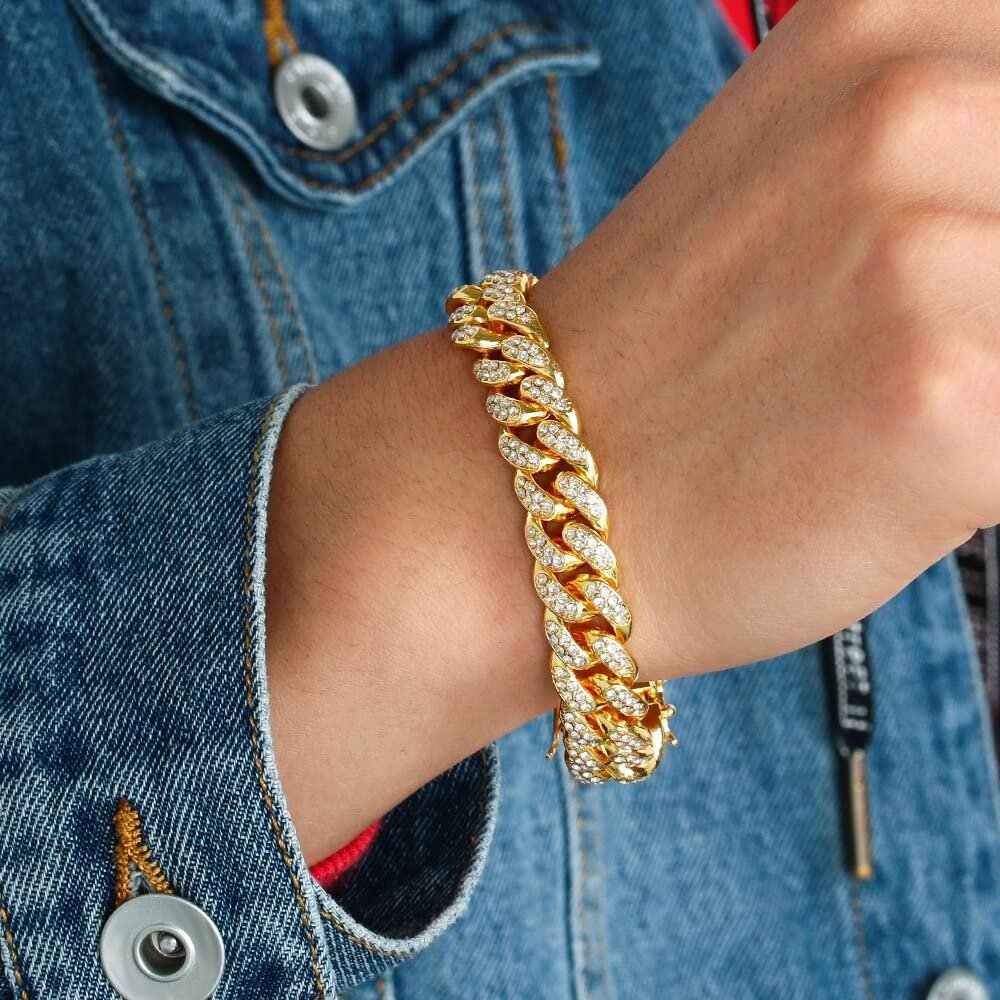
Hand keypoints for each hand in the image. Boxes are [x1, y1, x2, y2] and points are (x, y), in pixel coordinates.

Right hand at [266, 0, 999, 861]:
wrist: (523, 491)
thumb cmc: (649, 370)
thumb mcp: (799, 183)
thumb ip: (944, 161)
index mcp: (878, 29)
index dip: (999, 208)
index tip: (959, 266)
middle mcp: (907, 104)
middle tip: (920, 351)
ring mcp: (922, 249)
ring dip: (995, 383)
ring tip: (892, 418)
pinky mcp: (943, 398)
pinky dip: (992, 472)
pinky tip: (896, 480)